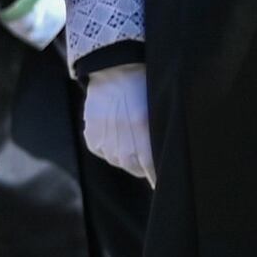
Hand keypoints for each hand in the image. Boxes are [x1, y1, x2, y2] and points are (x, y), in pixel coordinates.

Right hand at [79, 64, 153, 181]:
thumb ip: (159, 136)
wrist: (114, 71)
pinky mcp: (91, 138)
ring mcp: (103, 139)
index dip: (158, 178)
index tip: (164, 185)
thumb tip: (162, 162)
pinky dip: (111, 149)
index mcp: (142, 128)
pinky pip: (104, 153)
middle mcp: (121, 138)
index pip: (151, 167)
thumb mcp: (158, 108)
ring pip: (119, 162)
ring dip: (127, 157)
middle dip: (143, 166)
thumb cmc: (144, 87)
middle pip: (135, 168)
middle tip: (148, 152)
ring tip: (130, 137)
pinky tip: (116, 133)